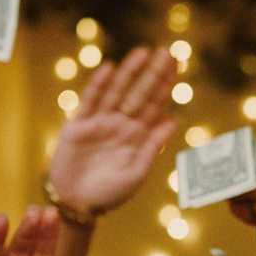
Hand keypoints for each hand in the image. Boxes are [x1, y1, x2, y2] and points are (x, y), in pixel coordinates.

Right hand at [48, 45, 179, 215]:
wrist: (77, 204)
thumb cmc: (109, 193)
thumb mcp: (136, 173)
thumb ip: (153, 146)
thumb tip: (175, 120)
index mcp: (137, 136)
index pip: (156, 105)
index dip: (166, 85)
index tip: (178, 65)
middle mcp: (121, 124)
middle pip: (140, 93)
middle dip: (154, 73)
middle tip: (168, 51)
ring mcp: (100, 122)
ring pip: (117, 91)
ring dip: (129, 72)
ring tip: (143, 52)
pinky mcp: (78, 125)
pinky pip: (90, 101)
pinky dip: (99, 85)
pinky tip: (109, 69)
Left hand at [229, 148, 255, 248]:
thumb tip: (230, 175)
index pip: (248, 161)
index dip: (229, 167)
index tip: (215, 171)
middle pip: (246, 183)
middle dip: (231, 190)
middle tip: (220, 192)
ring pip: (251, 204)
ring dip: (240, 207)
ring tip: (236, 206)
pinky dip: (251, 218)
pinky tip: (249, 215)